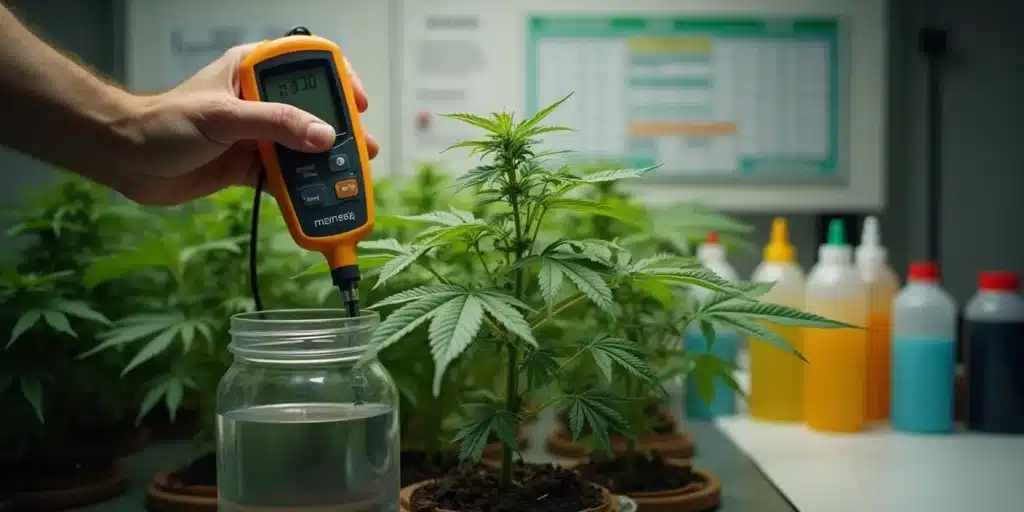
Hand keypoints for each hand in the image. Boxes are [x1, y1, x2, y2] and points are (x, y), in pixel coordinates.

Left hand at [115, 42, 378, 205]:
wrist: (125, 160)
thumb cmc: (166, 123)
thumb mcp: (223, 117)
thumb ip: (275, 125)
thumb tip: (325, 137)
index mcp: (252, 72)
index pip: (306, 65)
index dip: (337, 80)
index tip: (357, 103)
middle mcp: (259, 101)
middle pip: (312, 112)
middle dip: (341, 133)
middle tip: (363, 151)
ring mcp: (255, 135)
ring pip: (302, 147)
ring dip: (326, 165)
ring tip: (350, 180)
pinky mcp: (247, 165)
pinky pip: (284, 177)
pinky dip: (302, 190)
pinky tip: (320, 203)